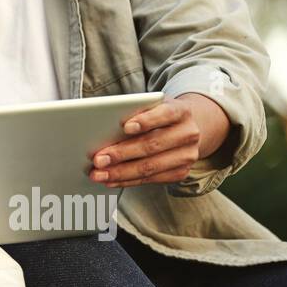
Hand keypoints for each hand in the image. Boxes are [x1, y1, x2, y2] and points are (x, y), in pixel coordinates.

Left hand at [88, 94, 227, 187]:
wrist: (185, 128)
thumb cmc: (159, 114)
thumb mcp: (151, 106)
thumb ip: (134, 111)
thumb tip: (103, 127)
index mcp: (181, 111)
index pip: (165, 114)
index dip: (146, 121)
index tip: (125, 126)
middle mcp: (188, 133)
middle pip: (153, 145)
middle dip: (122, 153)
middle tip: (98, 159)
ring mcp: (187, 155)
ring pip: (150, 166)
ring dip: (121, 172)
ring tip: (99, 173)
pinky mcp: (181, 172)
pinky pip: (151, 179)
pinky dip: (127, 180)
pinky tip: (111, 180)